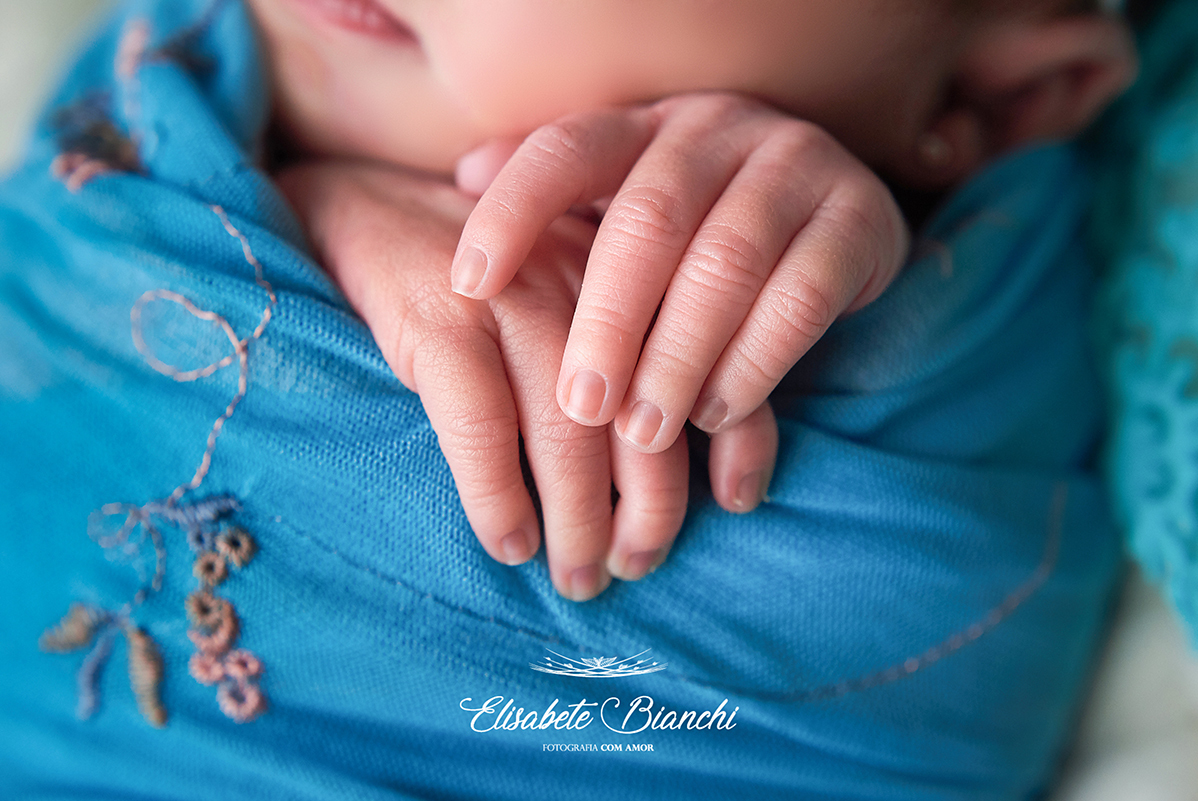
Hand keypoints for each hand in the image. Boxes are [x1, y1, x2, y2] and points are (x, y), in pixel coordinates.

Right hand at [277, 161, 700, 598]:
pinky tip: (509, 542)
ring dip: (578, 524)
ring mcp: (515, 299)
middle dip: (650, 511)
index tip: (734, 507)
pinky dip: (498, 498)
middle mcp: (591, 281)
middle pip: (645, 416)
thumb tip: (697, 464)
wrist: (373, 205)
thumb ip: (638, 352)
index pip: (718, 364)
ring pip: (568, 434)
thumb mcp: (580, 294)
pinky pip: (482, 427)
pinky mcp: (440, 318)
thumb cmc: (495, 274)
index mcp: (641, 274)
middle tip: (634, 566)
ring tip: (576, 576)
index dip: (739, 446)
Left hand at [452, 92, 908, 464]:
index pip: (566, 152)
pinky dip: (756, 363)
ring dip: (680, 358)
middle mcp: (717, 130)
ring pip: (727, 264)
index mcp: (645, 127)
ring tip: (646, 433)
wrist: (837, 216)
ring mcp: (794, 165)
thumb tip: (461, 176)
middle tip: (581, 407)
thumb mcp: (629, 209)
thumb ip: (563, 203)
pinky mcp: (858, 217)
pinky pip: (804, 297)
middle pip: (649, 220)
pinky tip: (719, 415)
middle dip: (608, 322)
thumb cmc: (702, 230)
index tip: (465, 285)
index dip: (512, 212)